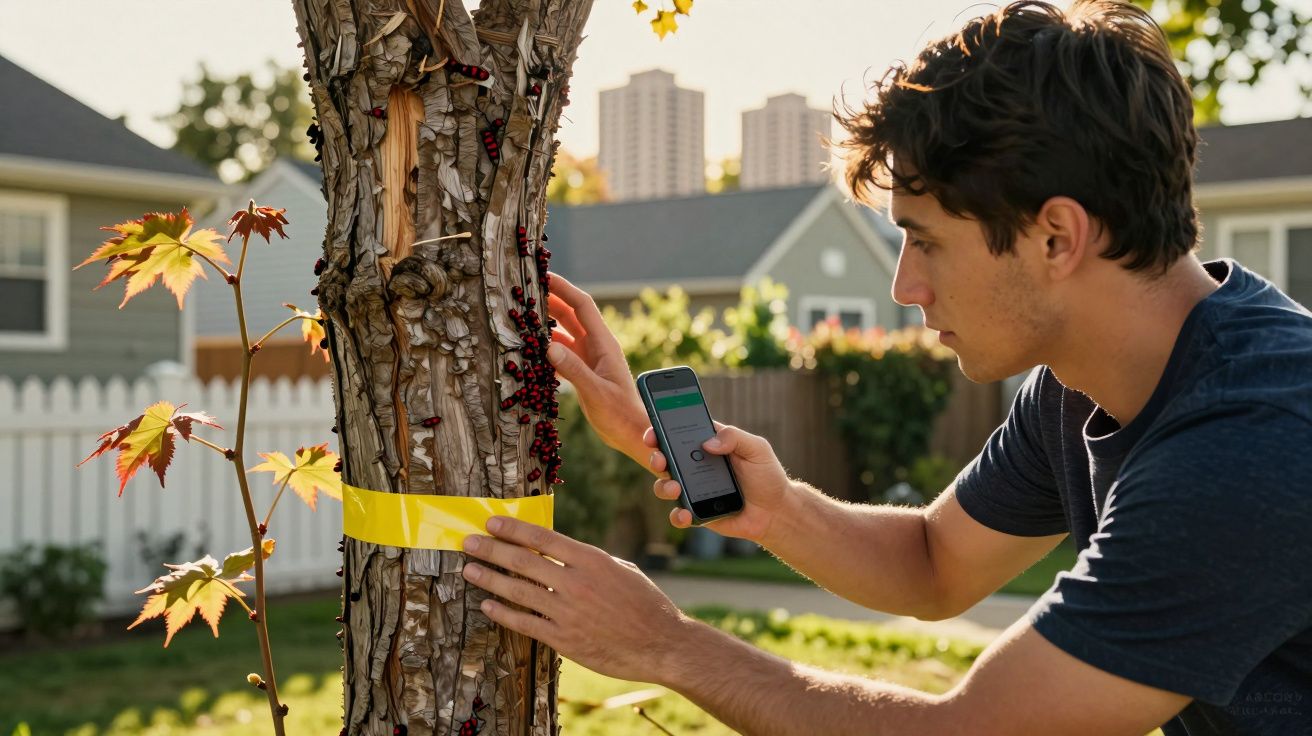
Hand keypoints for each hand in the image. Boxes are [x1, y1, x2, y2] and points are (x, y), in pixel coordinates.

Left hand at [461, 516, 688, 683]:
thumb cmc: (646, 604)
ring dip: (490, 579)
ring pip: (518, 591)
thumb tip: (560, 552)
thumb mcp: (622, 569)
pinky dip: (503, 614)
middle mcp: (576, 583)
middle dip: (492, 549)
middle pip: (523, 562)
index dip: (513, 529)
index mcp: (591, 560)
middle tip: (469, 542)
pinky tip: (487, 606)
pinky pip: (525, 624)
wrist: (662, 644)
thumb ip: (589, 561)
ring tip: (470, 569)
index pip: (542, 538)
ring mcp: (567, 612)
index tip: (492, 523)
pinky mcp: (564, 639)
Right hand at [545, 272, 648, 462]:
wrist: (632, 434)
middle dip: (550, 300)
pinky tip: (531, 349)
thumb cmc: (620, 414)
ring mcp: (590, 358)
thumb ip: (574, 370)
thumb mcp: (596, 392)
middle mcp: (597, 346)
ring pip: (565, 332)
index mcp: (604, 344)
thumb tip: (549, 346)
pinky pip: (562, 352)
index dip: (563, 288)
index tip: (544, 276)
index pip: (582, 306)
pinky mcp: (584, 371)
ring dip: (546, 323)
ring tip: (523, 317)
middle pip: (571, 314)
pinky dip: (547, 347)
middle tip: (526, 292)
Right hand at [645, 423, 792, 543]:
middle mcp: (695, 466)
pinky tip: (686, 514)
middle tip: (660, 460)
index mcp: (708, 445)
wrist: (776, 511)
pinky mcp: (697, 513)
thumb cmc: (767, 476)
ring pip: (665, 486)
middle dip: (655, 457)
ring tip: (676, 488)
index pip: (678, 433)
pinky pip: (678, 515)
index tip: (654, 431)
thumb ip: (735, 437)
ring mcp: (693, 490)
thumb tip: (708, 443)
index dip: (661, 430)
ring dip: (663, 486)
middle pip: (665, 458)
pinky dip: (677, 515)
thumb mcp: (757, 449)